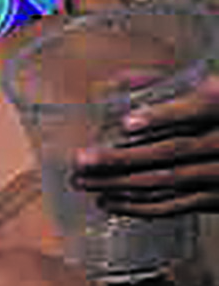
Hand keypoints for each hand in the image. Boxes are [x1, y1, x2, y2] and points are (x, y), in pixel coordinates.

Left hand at [73, 71, 218, 216]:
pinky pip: (173, 205)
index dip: (163, 116)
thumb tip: (115, 79)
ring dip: (120, 183)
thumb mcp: (206, 90)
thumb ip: (165, 83)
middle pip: (170, 151)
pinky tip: (107, 200)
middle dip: (121, 158)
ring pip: (166, 180)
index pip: (198, 109)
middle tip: (81, 159)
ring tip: (82, 181)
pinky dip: (138, 206)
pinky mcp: (213, 198)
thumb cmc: (217, 114)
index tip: (127, 122)